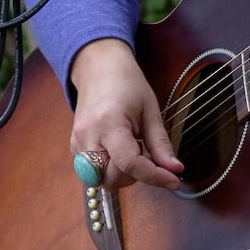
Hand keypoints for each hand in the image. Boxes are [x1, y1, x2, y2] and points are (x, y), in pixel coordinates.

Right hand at [69, 38, 184, 190]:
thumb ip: (160, 144)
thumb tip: (174, 169)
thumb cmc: (126, 83)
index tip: (173, 180)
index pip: (129, 164)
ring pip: (101, 180)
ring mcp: (77, 144)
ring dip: (122, 174)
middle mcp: (88, 137)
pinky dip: (111, 169)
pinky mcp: (74, 148)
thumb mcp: (150, 110)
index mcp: (108, 124)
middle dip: (136, 176)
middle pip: (112, 178)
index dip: (154, 176)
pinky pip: (93, 172)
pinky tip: (121, 151)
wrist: (99, 69)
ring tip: (134, 150)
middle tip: (150, 157)